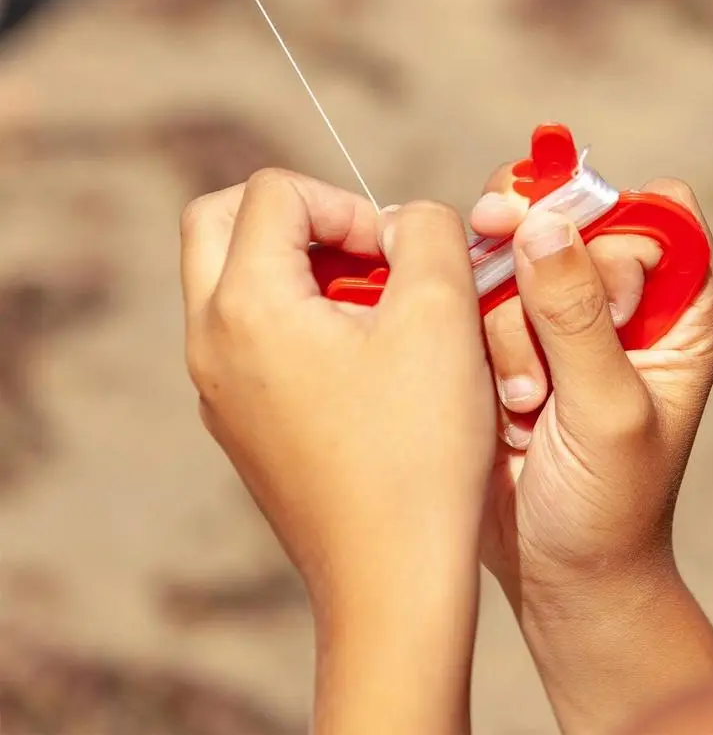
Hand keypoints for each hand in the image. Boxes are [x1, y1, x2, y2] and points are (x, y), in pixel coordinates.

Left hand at [180, 169, 495, 734]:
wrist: (392, 580)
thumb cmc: (419, 449)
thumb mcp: (441, 314)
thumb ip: (427, 231)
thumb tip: (403, 221)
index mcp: (244, 305)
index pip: (273, 193)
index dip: (346, 203)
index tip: (396, 256)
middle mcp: (209, 342)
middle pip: (220, 223)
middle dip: (298, 218)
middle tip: (361, 257)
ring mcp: (216, 388)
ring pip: (231, 280)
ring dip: (298, 269)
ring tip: (370, 309)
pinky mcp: (239, 422)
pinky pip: (249, 337)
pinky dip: (296, 319)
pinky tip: (361, 362)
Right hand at [469, 172, 712, 732]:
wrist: (557, 569)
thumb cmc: (608, 503)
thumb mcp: (607, 410)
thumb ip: (577, 316)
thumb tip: (542, 223)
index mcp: (676, 311)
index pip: (653, 218)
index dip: (611, 232)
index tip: (581, 281)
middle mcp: (616, 302)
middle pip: (569, 218)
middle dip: (528, 243)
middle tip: (495, 243)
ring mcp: (554, 318)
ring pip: (510, 258)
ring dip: (503, 323)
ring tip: (527, 403)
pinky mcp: (503, 340)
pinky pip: (474, 299)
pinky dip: (474, 338)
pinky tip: (504, 403)